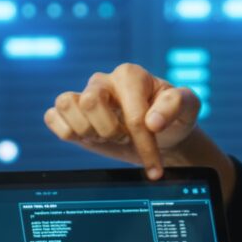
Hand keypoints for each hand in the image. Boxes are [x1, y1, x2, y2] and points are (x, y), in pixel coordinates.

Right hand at [44, 63, 202, 179]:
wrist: (160, 135)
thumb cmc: (173, 118)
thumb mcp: (188, 108)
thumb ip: (177, 105)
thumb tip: (153, 121)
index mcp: (130, 75)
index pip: (130, 111)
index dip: (143, 142)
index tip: (154, 167)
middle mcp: (103, 81)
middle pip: (90, 102)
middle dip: (110, 131)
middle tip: (125, 138)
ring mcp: (83, 95)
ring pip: (65, 105)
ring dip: (88, 131)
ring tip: (106, 136)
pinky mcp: (70, 114)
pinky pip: (52, 117)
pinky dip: (66, 132)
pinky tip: (87, 138)